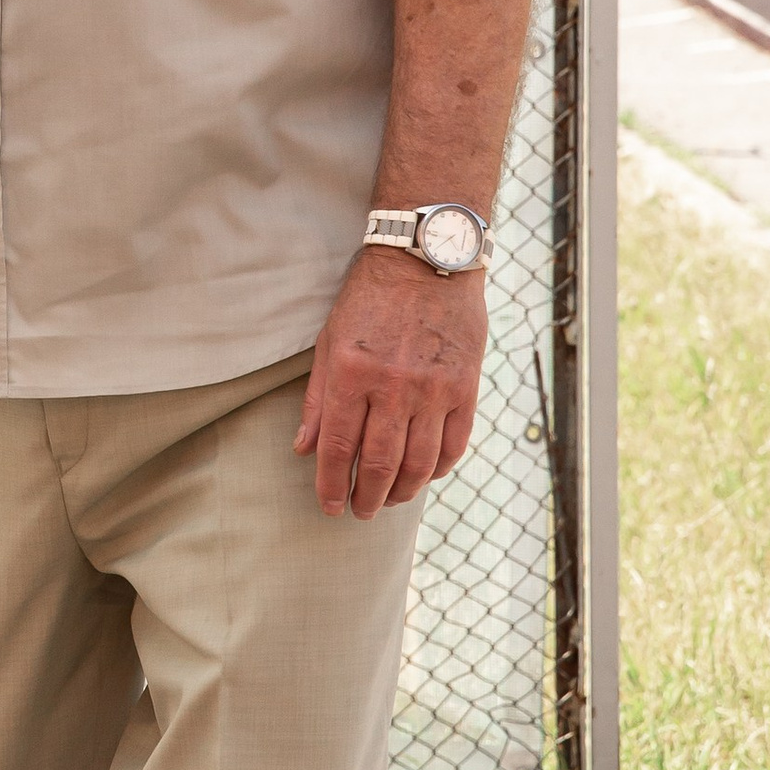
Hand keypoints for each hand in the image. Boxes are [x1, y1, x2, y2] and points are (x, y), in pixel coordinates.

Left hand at [294, 245, 488, 517]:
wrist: (427, 258)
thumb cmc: (370, 297)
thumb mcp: (330, 340)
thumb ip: (319, 399)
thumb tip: (304, 449)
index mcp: (352, 374)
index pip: (338, 449)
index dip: (331, 486)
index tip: (330, 507)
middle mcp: (393, 386)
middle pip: (379, 464)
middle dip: (366, 498)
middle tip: (361, 512)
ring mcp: (434, 389)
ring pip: (419, 464)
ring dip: (402, 491)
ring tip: (390, 499)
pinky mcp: (466, 386)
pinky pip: (454, 444)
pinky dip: (439, 469)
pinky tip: (425, 475)